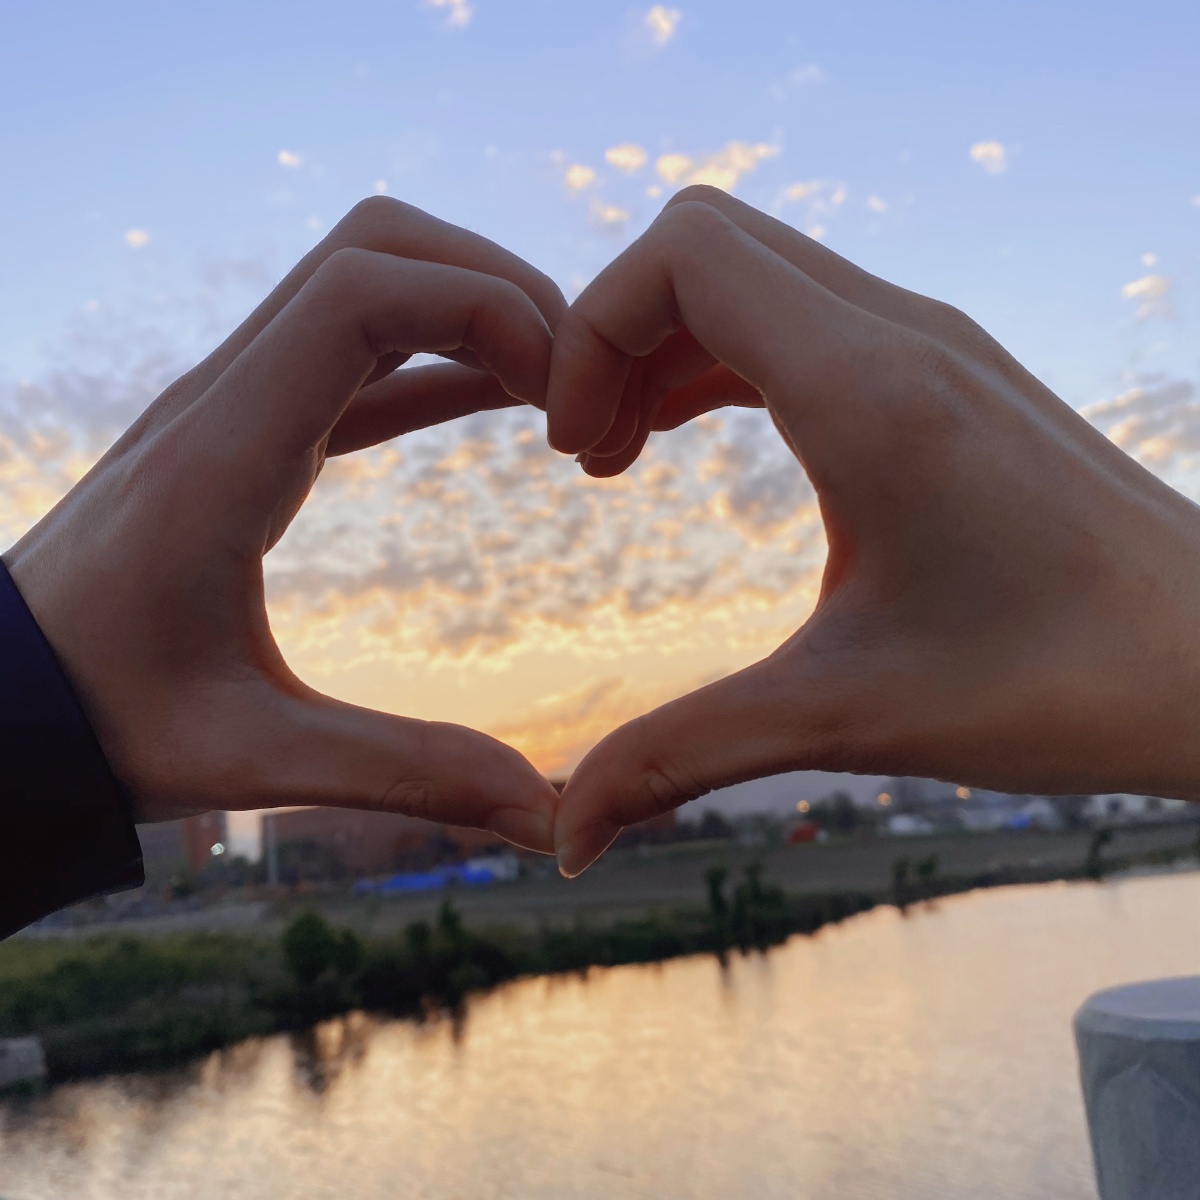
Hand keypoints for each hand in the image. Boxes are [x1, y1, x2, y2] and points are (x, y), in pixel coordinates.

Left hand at [3, 197, 563, 851]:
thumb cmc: (100, 723)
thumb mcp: (255, 757)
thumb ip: (409, 778)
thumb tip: (547, 817)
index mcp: (222, 454)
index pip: (363, 294)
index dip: (486, 311)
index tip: (564, 400)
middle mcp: (222, 396)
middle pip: (375, 247)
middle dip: (496, 285)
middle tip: (578, 381)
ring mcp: (231, 399)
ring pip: (366, 275)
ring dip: (470, 305)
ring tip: (559, 386)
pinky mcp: (245, 425)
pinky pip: (356, 350)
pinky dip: (439, 353)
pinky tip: (502, 398)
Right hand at [547, 186, 1199, 876]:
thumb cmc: (1061, 683)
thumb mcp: (844, 715)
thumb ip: (682, 758)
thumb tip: (567, 834)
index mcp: (870, 390)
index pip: (684, 254)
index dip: (592, 333)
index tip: (576, 458)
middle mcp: (902, 335)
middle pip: (703, 240)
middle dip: (614, 333)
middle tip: (592, 458)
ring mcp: (931, 344)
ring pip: (753, 271)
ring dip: (665, 345)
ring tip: (623, 456)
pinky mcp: (945, 373)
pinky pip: (800, 316)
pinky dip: (723, 357)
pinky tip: (697, 437)